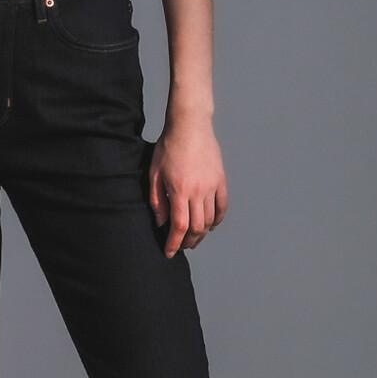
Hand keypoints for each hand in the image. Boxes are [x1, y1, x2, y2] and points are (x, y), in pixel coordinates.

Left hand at [147, 117, 227, 255]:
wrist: (190, 125)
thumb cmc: (168, 146)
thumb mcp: (154, 172)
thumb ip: (157, 200)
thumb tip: (161, 223)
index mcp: (180, 190)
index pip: (179, 227)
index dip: (174, 243)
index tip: (169, 252)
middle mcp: (198, 191)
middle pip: (197, 228)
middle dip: (188, 242)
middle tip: (181, 246)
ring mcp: (212, 186)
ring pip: (210, 220)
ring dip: (202, 233)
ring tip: (193, 238)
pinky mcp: (221, 180)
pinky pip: (222, 206)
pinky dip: (217, 219)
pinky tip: (210, 225)